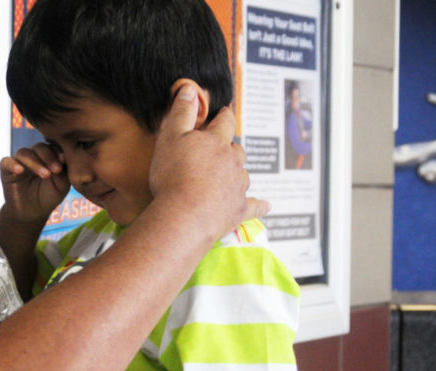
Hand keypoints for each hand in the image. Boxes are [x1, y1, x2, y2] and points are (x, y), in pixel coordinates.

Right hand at [0, 143, 70, 224]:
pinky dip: (13, 164)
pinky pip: (6, 162)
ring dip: (35, 162)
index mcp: (47, 155)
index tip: (64, 160)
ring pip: (24, 153)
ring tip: (45, 175)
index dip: (58, 151)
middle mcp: (33, 155)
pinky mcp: (6, 170)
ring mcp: (19, 161)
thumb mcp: (61, 185)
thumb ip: (64, 171)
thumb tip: (66, 158)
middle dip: (49, 157)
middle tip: (56, 170)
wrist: (31, 213)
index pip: (52, 146)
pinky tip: (20, 171)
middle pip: (39, 147)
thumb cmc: (48, 196)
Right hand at [148, 85, 268, 238]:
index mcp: (216, 141)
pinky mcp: (239, 209)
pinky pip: (254, 205)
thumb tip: (190, 88)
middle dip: (229, 149)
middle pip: (236, 149)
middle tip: (217, 152)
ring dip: (236, 173)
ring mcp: (238, 186)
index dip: (223, 116)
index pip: (224, 122)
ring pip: (243, 174)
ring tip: (225, 178)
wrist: (183, 215)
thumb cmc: (172, 176)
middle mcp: (232, 161)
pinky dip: (259, 205)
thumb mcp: (169, 137)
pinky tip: (266, 205)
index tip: (223, 114)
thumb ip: (181, 112)